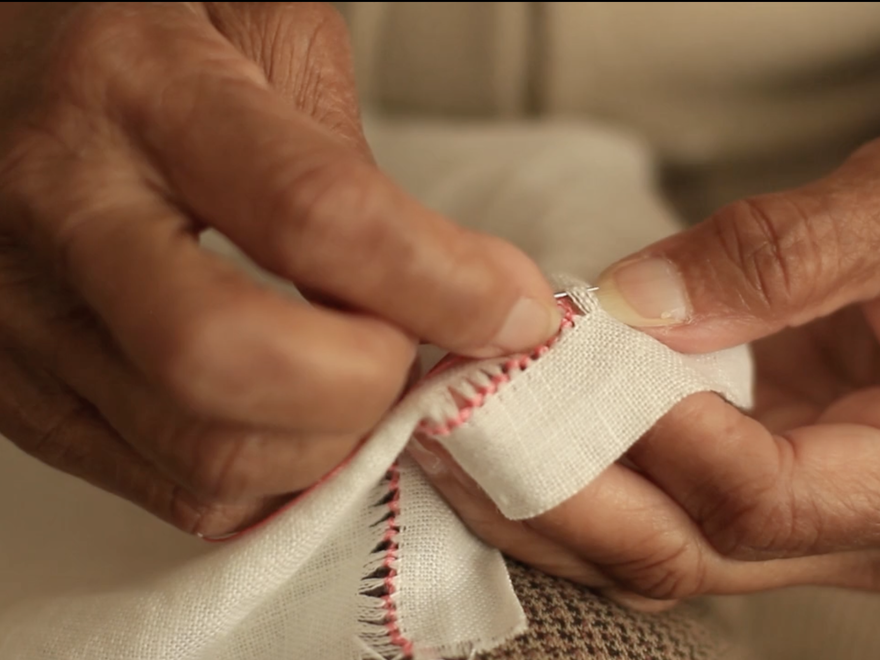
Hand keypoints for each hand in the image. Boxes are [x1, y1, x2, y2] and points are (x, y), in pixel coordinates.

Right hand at [0, 2, 556, 536]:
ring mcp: (25, 319)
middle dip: (364, 384)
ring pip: (205, 451)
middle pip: (229, 359)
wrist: (11, 76)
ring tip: (355, 381)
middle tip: (408, 352)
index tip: (513, 313)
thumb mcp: (261, 38)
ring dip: (327, 442)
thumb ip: (348, 162)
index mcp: (138, 88)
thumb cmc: (152, 38)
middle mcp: (60, 209)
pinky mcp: (21, 396)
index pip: (314, 215)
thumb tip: (441, 293)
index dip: (442, 285)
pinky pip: (173, 488)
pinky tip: (295, 423)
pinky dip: (269, 479)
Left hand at [411, 138, 879, 609]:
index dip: (655, 432)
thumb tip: (636, 305)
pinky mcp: (746, 498)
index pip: (756, 499)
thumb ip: (785, 258)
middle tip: (457, 418)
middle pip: (680, 552)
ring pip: (649, 555)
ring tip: (453, 436)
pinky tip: (508, 440)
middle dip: (558, 487)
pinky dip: (572, 487)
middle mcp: (844, 531)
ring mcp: (787, 527)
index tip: (568, 356)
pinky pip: (648, 519)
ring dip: (543, 499)